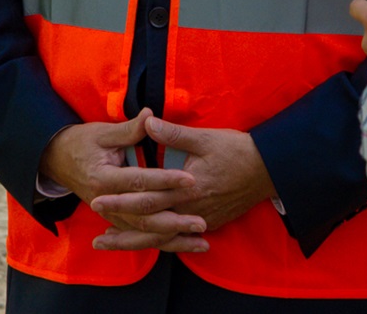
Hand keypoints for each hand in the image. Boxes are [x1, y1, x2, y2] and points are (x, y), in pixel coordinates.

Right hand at [39, 110, 201, 251]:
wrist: (56, 160)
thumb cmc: (81, 142)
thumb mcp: (102, 132)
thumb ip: (129, 129)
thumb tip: (152, 115)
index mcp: (103, 178)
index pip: (139, 181)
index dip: (165, 180)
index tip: (190, 180)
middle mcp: (106, 202)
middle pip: (144, 216)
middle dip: (175, 220)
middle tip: (202, 221)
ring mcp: (109, 215)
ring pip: (143, 232)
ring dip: (172, 239)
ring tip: (200, 241)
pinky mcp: (113, 219)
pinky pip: (138, 235)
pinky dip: (160, 242)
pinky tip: (181, 245)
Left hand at [92, 118, 274, 250]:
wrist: (269, 170)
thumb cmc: (237, 150)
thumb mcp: (205, 138)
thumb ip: (173, 134)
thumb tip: (147, 122)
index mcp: (186, 188)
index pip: (146, 198)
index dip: (120, 201)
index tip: (97, 200)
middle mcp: (191, 210)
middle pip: (150, 225)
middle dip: (122, 229)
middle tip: (97, 236)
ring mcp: (202, 220)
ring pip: (163, 237)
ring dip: (136, 242)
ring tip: (112, 244)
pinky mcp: (210, 224)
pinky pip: (180, 238)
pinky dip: (161, 243)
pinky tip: (146, 242)